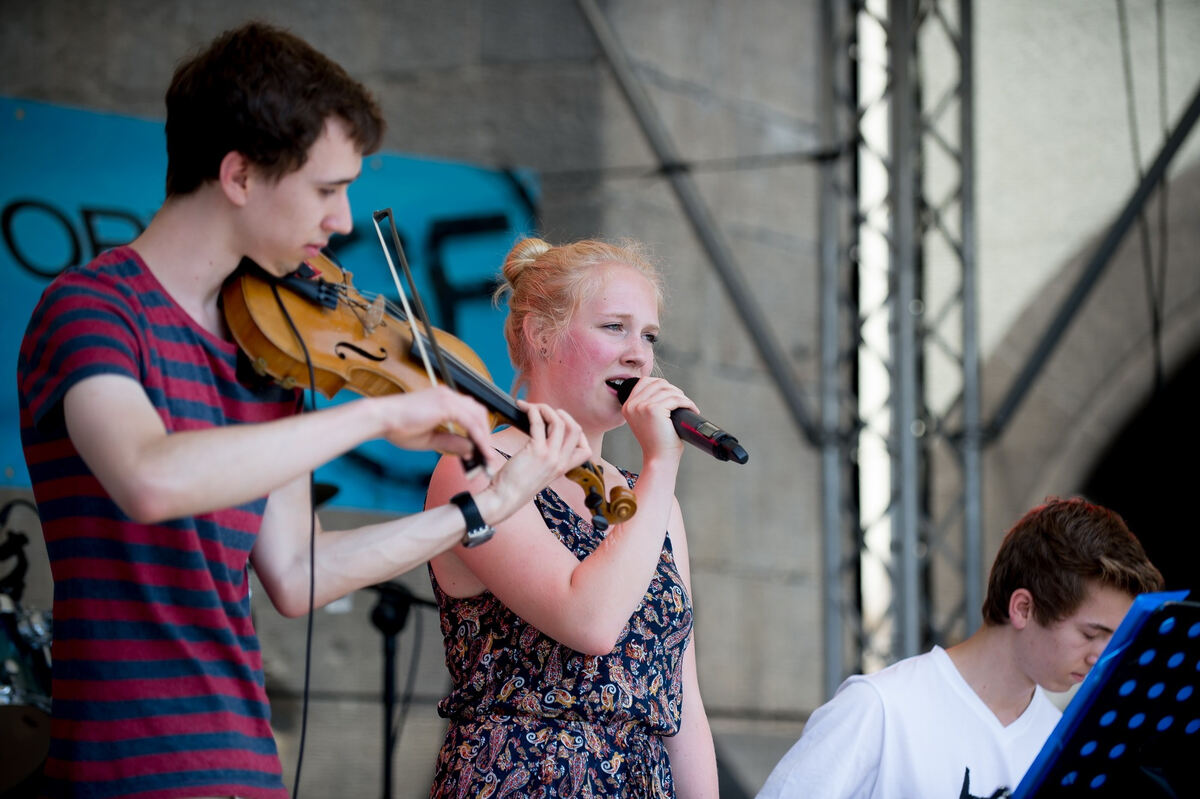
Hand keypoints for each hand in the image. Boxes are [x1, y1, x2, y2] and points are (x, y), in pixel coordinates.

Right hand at [373, 386, 493, 456]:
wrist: (381, 418)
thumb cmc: (398, 427)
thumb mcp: (430, 439)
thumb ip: (452, 443)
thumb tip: (471, 450)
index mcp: (443, 400)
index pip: (470, 412)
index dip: (479, 430)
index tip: (482, 449)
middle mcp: (448, 395)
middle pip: (478, 412)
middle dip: (486, 433)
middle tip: (488, 454)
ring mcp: (448, 397)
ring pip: (478, 416)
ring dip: (485, 437)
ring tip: (487, 456)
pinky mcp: (446, 405)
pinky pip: (470, 422)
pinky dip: (478, 437)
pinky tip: (481, 451)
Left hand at [486, 402, 590, 516]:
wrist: (504, 499)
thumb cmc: (515, 487)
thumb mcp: (540, 475)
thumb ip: (547, 460)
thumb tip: (543, 437)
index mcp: (563, 469)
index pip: (585, 449)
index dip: (577, 433)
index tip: (562, 425)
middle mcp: (560, 462)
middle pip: (575, 429)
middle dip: (562, 414)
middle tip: (546, 411)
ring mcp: (551, 457)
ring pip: (559, 423)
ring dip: (546, 410)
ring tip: (533, 407)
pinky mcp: (536, 451)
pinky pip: (539, 423)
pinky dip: (533, 412)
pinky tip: (524, 409)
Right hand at [619, 377, 694, 460]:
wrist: (659, 459)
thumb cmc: (657, 442)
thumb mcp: (645, 420)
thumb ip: (647, 404)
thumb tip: (666, 388)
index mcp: (628, 406)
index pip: (644, 382)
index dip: (662, 384)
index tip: (673, 393)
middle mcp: (632, 405)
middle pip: (658, 384)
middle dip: (674, 390)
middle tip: (683, 401)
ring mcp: (642, 406)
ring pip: (668, 390)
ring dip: (682, 397)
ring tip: (688, 406)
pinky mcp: (654, 409)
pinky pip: (676, 399)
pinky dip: (687, 403)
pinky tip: (692, 409)